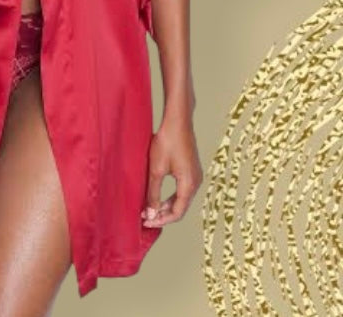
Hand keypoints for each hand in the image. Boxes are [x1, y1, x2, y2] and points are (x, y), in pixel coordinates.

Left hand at [141, 112, 202, 227]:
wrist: (178, 120)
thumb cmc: (167, 142)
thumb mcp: (156, 170)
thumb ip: (153, 194)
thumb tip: (151, 213)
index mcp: (189, 185)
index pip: (177, 213)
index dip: (161, 220)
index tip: (146, 221)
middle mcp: (196, 182)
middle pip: (180, 207)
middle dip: (163, 214)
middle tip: (146, 217)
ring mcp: (195, 175)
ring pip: (181, 199)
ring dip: (166, 205)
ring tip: (149, 208)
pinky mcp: (191, 169)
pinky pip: (182, 189)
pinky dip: (171, 196)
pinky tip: (158, 194)